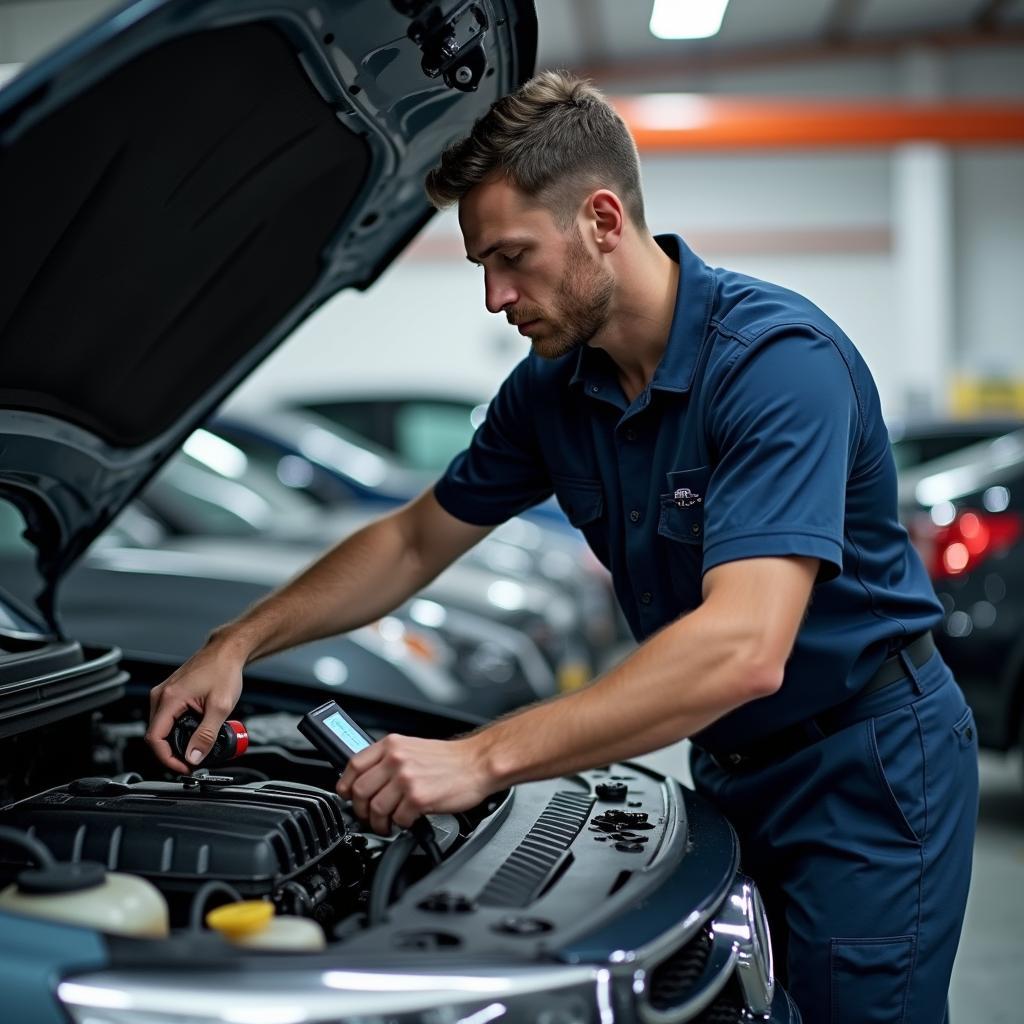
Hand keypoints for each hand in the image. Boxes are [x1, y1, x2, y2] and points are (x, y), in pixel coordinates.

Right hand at [146, 643, 244, 772]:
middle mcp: (161, 695)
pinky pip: (167, 718)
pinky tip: (192, 734)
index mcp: (169, 698)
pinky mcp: (171, 693)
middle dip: (171, 752)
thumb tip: (194, 757)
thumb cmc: (224, 670)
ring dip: (174, 742)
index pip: (154, 738)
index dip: (167, 758)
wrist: (227, 651)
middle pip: (155, 735)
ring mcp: (164, 693)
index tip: (183, 767)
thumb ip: (207, 735)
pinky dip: (177, 730)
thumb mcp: (220, 707)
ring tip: (194, 749)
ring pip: (160, 727)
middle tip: (192, 761)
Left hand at [336, 734, 493, 834]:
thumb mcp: (413, 748)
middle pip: (359, 791)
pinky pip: (397, 819)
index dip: (345, 785)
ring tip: (389, 825)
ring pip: (375, 809)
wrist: (478, 764)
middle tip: (370, 817)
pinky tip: (408, 821)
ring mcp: (406, 779)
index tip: (347, 797)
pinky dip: (401, 825)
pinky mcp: (418, 798)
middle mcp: (396, 759)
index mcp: (392, 745)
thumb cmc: (450, 759)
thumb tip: (367, 780)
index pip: (353, 765)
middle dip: (361, 811)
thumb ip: (389, 760)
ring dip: (379, 823)